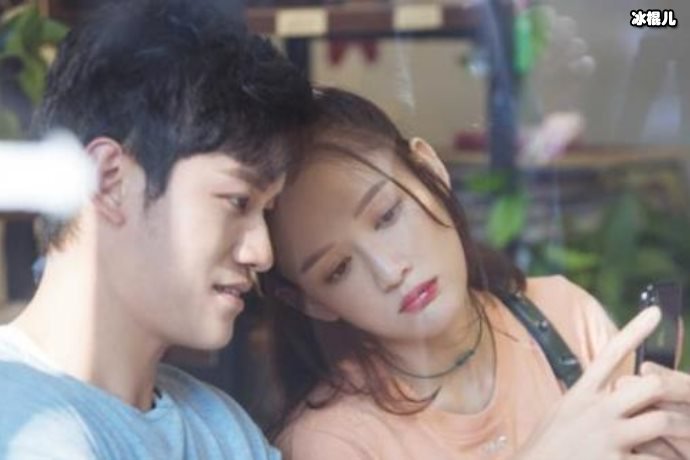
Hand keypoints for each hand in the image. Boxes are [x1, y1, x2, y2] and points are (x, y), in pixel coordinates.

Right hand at [514, 307, 689, 459]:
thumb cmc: (546, 447)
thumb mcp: (561, 413)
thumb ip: (587, 399)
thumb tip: (610, 387)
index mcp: (581, 395)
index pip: (610, 355)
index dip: (634, 331)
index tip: (656, 312)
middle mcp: (595, 411)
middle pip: (649, 386)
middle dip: (670, 394)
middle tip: (679, 403)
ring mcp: (606, 437)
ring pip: (661, 422)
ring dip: (676, 433)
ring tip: (674, 443)